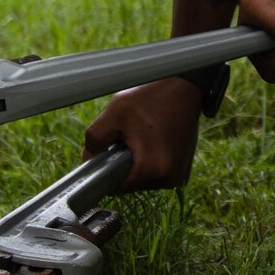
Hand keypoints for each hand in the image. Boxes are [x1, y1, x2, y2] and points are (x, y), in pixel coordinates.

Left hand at [84, 78, 204, 190]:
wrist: (185, 87)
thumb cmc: (151, 97)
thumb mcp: (115, 112)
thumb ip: (95, 138)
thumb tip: (88, 160)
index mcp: (153, 170)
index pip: (117, 186)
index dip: (106, 169)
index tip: (108, 149)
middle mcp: (169, 180)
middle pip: (130, 183)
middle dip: (122, 162)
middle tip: (126, 136)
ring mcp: (178, 177)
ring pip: (142, 178)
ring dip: (136, 162)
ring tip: (141, 136)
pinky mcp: (182, 172)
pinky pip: (155, 173)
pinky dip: (149, 160)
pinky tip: (152, 140)